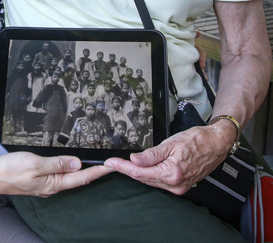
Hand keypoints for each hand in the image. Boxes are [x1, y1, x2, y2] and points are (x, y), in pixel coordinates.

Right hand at [0, 152, 110, 197]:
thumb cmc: (11, 170)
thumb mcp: (36, 164)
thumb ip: (57, 163)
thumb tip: (77, 163)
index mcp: (53, 184)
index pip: (82, 177)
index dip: (98, 171)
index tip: (112, 166)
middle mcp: (52, 186)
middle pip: (79, 179)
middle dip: (95, 171)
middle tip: (110, 164)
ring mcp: (46, 183)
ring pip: (70, 177)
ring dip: (84, 170)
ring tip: (97, 164)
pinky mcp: (40, 179)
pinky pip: (60, 174)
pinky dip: (70, 168)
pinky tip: (72, 164)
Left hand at [102, 124, 232, 194]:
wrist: (216, 143)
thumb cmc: (197, 140)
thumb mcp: (171, 143)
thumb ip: (151, 154)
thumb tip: (134, 160)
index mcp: (172, 174)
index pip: (140, 173)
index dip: (122, 167)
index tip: (110, 163)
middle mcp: (176, 184)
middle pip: (144, 178)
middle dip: (127, 170)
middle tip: (112, 163)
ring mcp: (180, 186)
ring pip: (151, 181)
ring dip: (137, 173)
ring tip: (122, 164)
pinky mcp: (182, 185)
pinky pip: (160, 181)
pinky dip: (149, 175)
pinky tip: (142, 168)